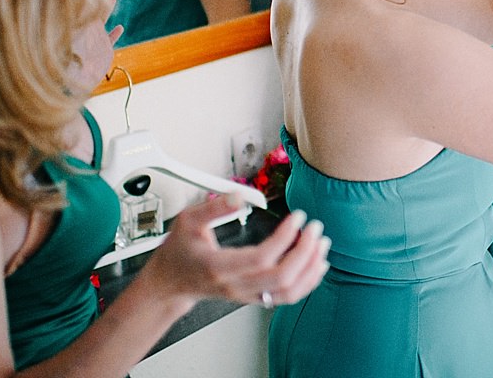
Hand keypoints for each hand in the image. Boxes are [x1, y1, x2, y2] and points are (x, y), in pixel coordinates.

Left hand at [71, 0, 123, 92]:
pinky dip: (114, 35)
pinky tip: (120, 27)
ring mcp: (92, 42)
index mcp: (74, 28)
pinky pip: (108, 42)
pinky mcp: (100, 54)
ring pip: (102, 22)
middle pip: (94, 7)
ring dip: (108, 9)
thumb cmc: (60, 69)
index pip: (83, 4)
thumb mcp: (66, 48)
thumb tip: (72, 17)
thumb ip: (73, 32)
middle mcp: (83, 32)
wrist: (66, 87)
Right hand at [145, 194, 331, 310]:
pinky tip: (316, 265)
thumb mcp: (187, 220)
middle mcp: (235, 285)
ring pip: (286, 292)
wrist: (171, 283)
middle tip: (315, 228)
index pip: (260, 258)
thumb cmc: (179, 252)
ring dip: (310, 268)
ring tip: (321, 244)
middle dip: (304, 252)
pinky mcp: (252, 297)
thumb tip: (240, 196)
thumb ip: (214, 207)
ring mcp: (245, 294)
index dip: (284, 237)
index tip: (298, 216)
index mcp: (219, 266)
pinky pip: (285, 297)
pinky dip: (306, 283)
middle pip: (280, 278)